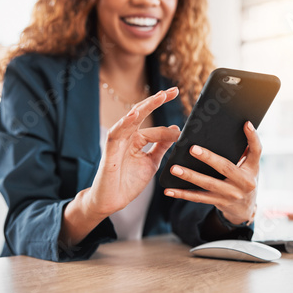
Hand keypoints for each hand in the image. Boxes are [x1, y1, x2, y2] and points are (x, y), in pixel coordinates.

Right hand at [85, 87, 180, 217]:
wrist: (112, 201)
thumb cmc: (128, 182)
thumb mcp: (151, 162)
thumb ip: (161, 147)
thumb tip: (176, 131)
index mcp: (137, 139)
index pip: (155, 128)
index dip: (169, 126)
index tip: (182, 126)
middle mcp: (127, 137)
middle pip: (142, 114)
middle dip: (157, 101)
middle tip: (174, 91)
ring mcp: (118, 142)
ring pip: (131, 119)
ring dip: (145, 107)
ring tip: (160, 96)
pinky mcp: (109, 151)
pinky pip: (116, 134)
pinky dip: (124, 124)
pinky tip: (133, 115)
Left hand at [164, 121, 259, 224]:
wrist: (245, 208)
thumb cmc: (245, 179)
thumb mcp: (251, 166)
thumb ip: (246, 150)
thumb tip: (240, 126)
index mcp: (252, 168)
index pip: (256, 150)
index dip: (252, 137)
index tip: (245, 123)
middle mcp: (244, 182)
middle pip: (225, 167)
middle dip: (208, 158)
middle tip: (192, 149)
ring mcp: (230, 194)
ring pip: (207, 184)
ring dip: (190, 176)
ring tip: (174, 169)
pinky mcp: (218, 202)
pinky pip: (198, 197)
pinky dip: (183, 194)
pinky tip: (169, 190)